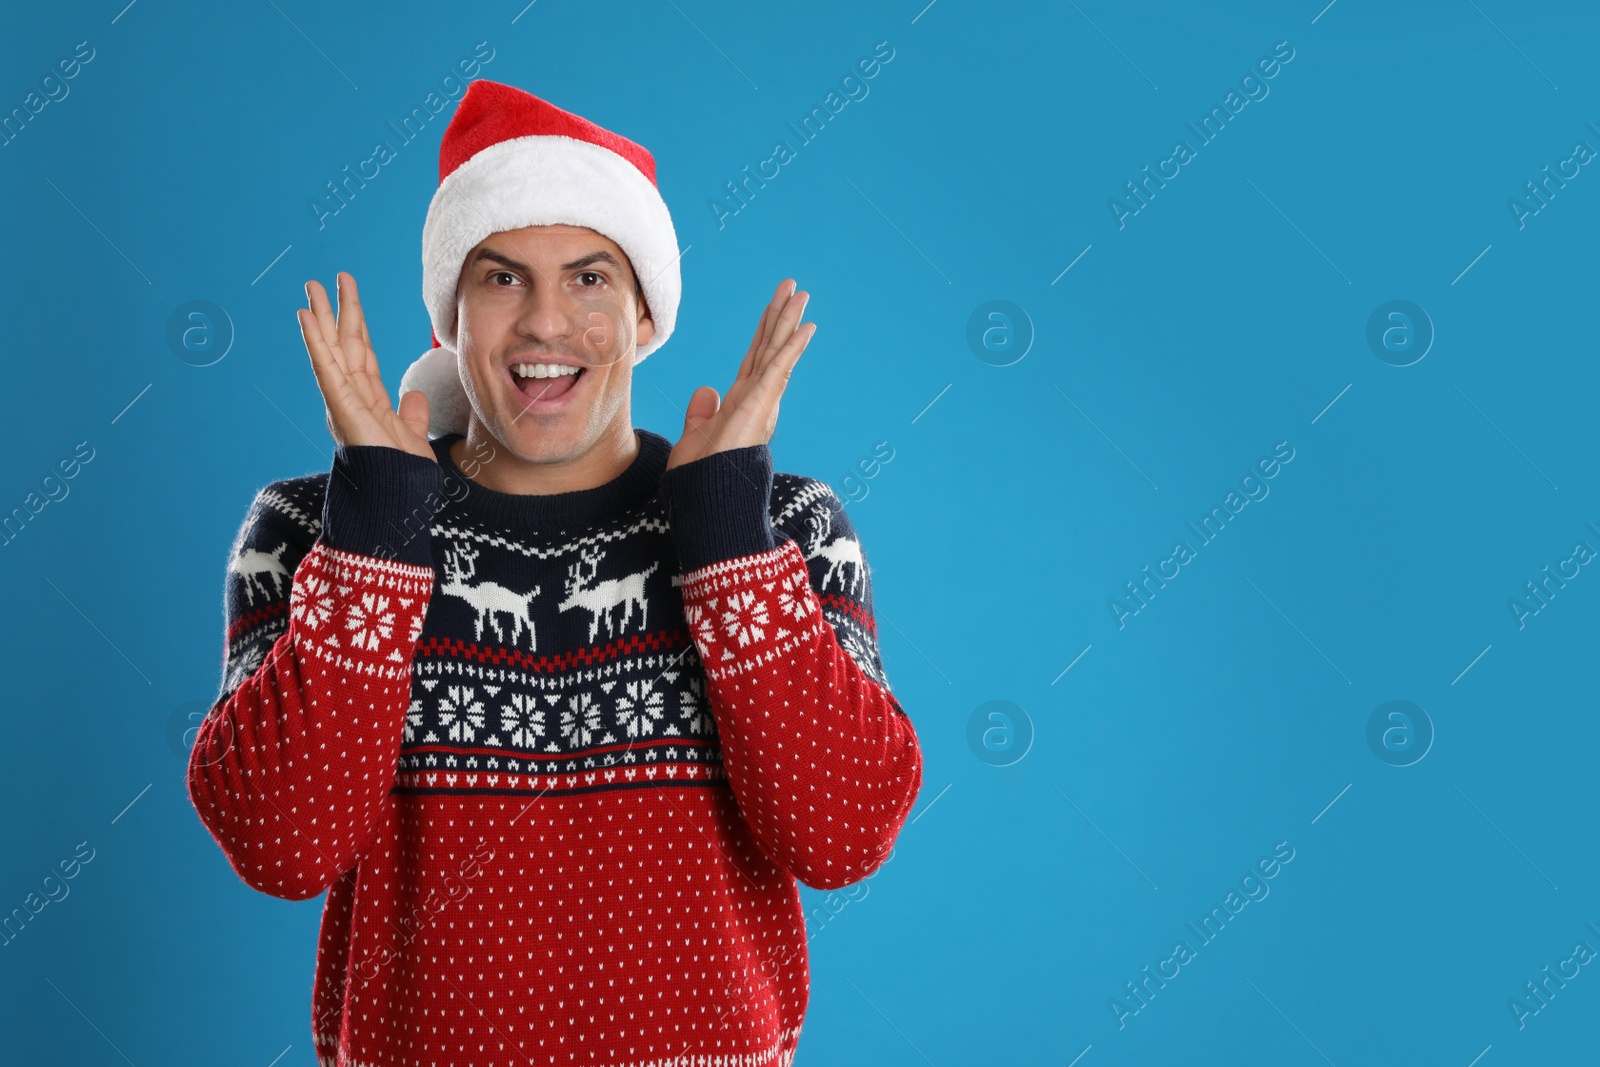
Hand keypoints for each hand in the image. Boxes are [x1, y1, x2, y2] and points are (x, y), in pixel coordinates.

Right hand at [298, 271, 434, 461]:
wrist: (400, 497)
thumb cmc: (402, 475)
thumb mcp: (412, 435)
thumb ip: (411, 413)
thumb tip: (413, 395)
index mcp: (369, 400)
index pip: (362, 352)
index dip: (356, 323)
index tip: (349, 296)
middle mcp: (352, 396)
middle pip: (344, 343)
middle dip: (336, 310)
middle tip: (324, 279)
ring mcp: (343, 400)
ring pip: (331, 349)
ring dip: (320, 317)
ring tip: (310, 288)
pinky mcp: (340, 406)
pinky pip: (326, 367)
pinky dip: (315, 341)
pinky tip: (306, 316)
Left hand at [666, 279, 815, 470]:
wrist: (705, 501)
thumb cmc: (701, 479)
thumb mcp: (694, 437)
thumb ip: (701, 413)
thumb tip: (706, 391)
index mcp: (741, 403)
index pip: (754, 359)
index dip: (764, 332)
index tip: (773, 308)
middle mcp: (756, 399)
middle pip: (769, 348)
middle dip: (780, 317)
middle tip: (792, 288)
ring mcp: (761, 402)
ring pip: (777, 352)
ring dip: (789, 322)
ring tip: (801, 294)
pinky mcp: (760, 404)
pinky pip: (778, 368)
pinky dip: (792, 347)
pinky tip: (806, 326)